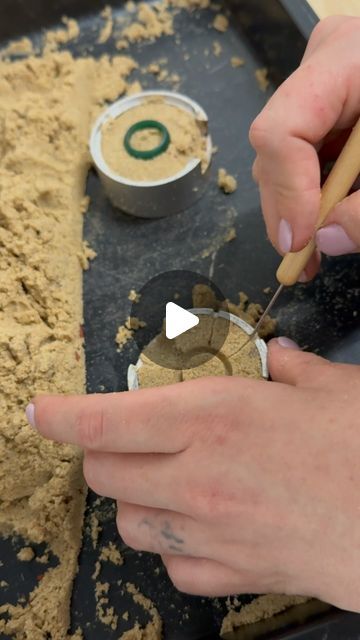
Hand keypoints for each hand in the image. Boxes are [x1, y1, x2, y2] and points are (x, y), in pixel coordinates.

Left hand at [27, 339, 359, 611]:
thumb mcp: (331, 389)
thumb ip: (293, 368)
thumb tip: (280, 358)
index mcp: (215, 417)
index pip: (106, 422)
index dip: (62, 417)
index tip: (41, 412)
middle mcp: (199, 476)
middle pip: (105, 474)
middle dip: (101, 455)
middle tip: (125, 441)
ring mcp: (210, 532)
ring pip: (129, 524)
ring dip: (134, 499)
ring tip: (163, 482)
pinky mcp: (232, 574)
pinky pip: (173, 566)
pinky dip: (172, 546)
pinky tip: (199, 527)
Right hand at [249, 16, 359, 279]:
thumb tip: (327, 241)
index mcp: (343, 61)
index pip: (280, 131)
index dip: (287, 193)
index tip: (302, 241)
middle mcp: (319, 70)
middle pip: (275, 150)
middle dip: (287, 211)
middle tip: (301, 262)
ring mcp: (320, 90)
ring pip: (283, 159)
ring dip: (298, 209)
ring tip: (312, 253)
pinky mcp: (328, 111)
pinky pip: (305, 159)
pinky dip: (314, 197)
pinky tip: (326, 221)